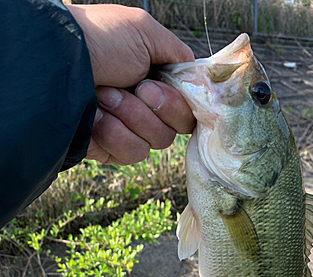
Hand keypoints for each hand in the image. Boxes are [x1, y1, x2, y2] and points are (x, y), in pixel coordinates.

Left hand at [67, 5, 195, 164]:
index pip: (186, 111)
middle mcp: (145, 110)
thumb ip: (178, 55)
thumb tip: (197, 77)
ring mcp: (128, 131)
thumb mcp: (144, 32)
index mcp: (156, 84)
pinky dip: (113, 133)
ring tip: (103, 96)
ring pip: (153, 143)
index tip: (151, 86)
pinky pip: (131, 153)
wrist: (59, 63)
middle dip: (150, 108)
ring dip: (128, 117)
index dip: (175, 105)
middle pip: (173, 131)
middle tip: (129, 86)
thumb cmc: (99, 41)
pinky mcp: (111, 149)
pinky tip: (95, 117)